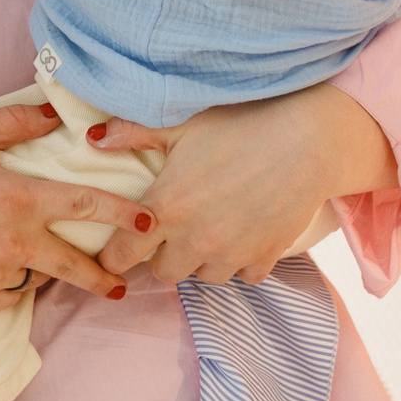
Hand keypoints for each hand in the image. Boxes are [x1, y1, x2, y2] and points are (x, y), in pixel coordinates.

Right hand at [0, 103, 153, 308]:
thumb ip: (19, 119)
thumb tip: (58, 111)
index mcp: (19, 197)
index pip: (85, 205)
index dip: (123, 214)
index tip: (150, 224)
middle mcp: (15, 239)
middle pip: (76, 266)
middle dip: (104, 278)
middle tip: (122, 283)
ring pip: (38, 276)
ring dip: (38, 266)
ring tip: (11, 247)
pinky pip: (11, 291)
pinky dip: (9, 280)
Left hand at [87, 83, 396, 283]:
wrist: (308, 140)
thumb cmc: (240, 124)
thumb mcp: (181, 123)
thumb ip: (132, 133)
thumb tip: (93, 137)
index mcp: (167, 208)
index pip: (122, 255)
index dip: (114, 253)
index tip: (117, 247)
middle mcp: (195, 240)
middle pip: (163, 273)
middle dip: (160, 257)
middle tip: (168, 231)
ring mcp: (232, 254)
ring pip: (203, 277)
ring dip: (200, 260)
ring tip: (206, 230)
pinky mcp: (265, 258)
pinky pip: (244, 275)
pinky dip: (239, 261)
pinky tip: (241, 234)